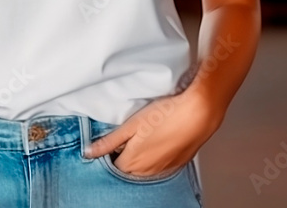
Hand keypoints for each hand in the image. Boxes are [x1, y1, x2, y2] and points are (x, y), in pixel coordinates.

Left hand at [83, 91, 219, 176]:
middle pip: (127, 169)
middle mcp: (146, 172)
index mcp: (131, 163)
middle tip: (127, 136)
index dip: (109, 153)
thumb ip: (108, 141)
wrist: (198, 114)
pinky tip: (158, 141)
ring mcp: (162, 170)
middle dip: (123, 156)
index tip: (110, 140)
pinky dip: (154, 157)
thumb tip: (88, 152)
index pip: (111, 166)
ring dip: (139, 157)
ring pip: (142, 169)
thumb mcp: (131, 125)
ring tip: (143, 136)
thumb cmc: (165, 115)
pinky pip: (158, 166)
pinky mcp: (176, 165)